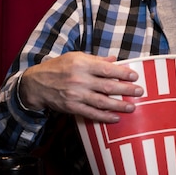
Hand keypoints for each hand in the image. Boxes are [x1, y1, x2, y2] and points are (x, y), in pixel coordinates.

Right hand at [19, 52, 143, 122]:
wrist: (36, 84)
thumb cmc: (58, 67)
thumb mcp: (76, 57)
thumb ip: (96, 59)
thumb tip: (114, 60)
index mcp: (82, 64)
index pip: (107, 69)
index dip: (122, 73)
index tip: (134, 76)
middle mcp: (79, 80)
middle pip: (107, 86)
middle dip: (126, 89)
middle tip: (139, 91)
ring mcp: (76, 95)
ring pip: (101, 102)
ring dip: (118, 105)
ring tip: (132, 107)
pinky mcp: (72, 107)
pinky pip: (91, 113)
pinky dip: (104, 116)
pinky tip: (115, 117)